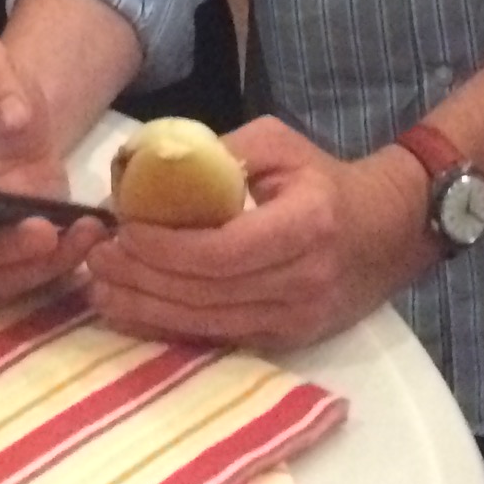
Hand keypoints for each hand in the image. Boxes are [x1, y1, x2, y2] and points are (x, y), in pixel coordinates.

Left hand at [83, 116, 433, 350]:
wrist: (388, 231)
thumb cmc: (323, 178)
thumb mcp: (277, 144)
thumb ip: (218, 153)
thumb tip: (147, 169)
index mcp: (306, 224)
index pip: (224, 249)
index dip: (167, 247)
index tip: (124, 231)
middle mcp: (305, 280)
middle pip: (209, 293)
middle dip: (144, 280)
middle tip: (96, 262)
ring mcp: (299, 319)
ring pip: (209, 323)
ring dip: (148, 310)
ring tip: (102, 290)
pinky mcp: (289, 340)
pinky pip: (221, 337)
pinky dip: (174, 328)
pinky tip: (135, 313)